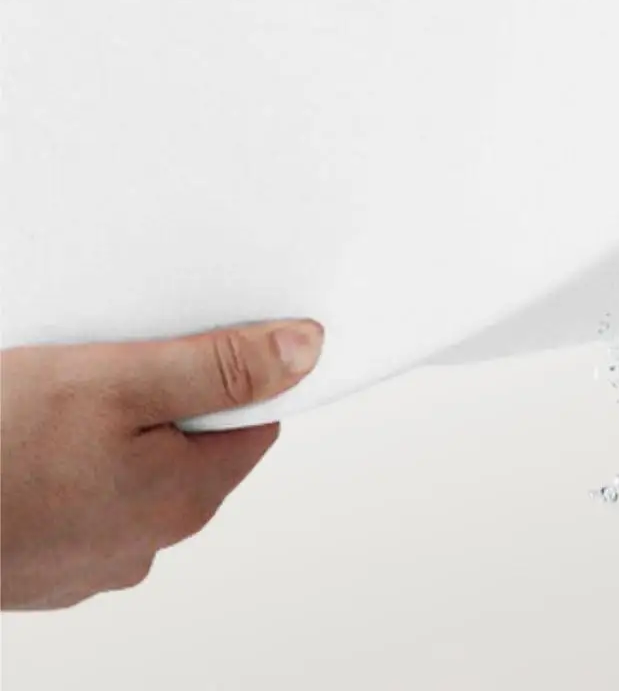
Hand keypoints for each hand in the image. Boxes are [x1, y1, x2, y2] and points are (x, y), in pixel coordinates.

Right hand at [0, 318, 322, 609]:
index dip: (236, 371)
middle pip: (191, 445)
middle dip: (164, 395)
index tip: (205, 338)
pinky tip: (25, 435)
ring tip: (58, 398)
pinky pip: (76, 495)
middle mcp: (146, 543)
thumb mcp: (119, 380)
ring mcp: (87, 561)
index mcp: (185, 499)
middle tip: (113, 360)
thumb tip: (307, 350)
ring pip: (129, 470)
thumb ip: (220, 367)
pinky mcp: (37, 563)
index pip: (253, 421)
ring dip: (108, 430)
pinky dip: (62, 461)